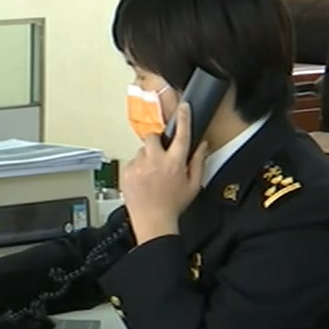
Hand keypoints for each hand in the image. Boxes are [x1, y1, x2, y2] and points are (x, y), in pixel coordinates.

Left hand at [120, 103, 209, 243]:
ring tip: (152, 175)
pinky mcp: (126, 172)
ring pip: (141, 151)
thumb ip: (198, 162)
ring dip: (147, 157)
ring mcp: (138, 166)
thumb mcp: (193, 185)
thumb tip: (202, 145)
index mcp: (174, 163)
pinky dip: (137, 168)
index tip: (183, 107)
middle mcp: (155, 161)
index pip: (181, 134)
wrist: (152, 221)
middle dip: (156, 142)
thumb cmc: (173, 205)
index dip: (183, 118)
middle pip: (153, 137)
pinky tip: (143, 181)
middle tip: (160, 155)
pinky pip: (131, 162)